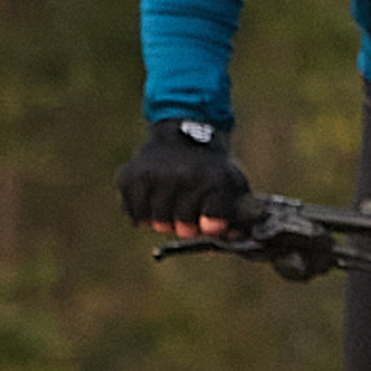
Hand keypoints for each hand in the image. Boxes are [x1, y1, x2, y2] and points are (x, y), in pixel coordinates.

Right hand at [117, 120, 250, 235]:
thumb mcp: (234, 185)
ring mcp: (154, 175)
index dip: (211, 228)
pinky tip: (153, 204)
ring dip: (164, 222)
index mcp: (214, 180)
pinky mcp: (131, 175)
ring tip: (171, 211)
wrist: (183, 133)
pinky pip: (135, 212)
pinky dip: (142, 215)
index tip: (209, 225)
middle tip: (188, 221)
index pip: (212, 222)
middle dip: (187, 229)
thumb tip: (235, 238)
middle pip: (182, 226)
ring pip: (156, 222)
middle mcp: (183, 176)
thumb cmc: (212, 169)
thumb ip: (240, 214)